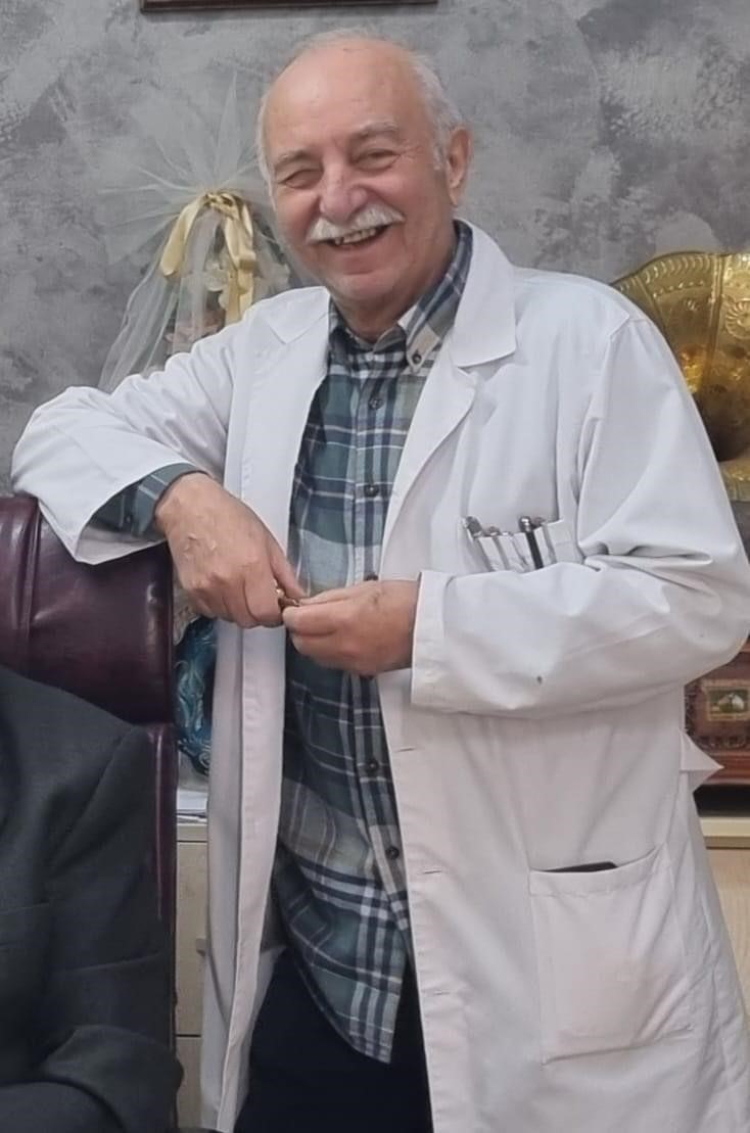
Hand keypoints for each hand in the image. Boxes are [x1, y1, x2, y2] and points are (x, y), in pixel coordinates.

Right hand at [155, 473, 303, 627]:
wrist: (190, 507)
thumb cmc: (229, 516)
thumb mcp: (267, 540)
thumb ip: (285, 573)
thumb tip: (298, 596)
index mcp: (252, 566)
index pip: (266, 614)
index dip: (274, 614)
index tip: (275, 607)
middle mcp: (228, 580)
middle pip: (248, 620)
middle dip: (257, 613)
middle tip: (258, 596)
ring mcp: (207, 587)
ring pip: (229, 618)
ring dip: (237, 610)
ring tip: (238, 587)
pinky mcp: (191, 590)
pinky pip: (210, 612)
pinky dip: (218, 606)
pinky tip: (221, 586)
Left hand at [283, 580, 418, 675]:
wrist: (432, 627)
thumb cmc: (405, 601)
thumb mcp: (364, 587)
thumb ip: (330, 597)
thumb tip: (307, 604)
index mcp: (344, 619)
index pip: (297, 622)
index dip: (291, 613)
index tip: (293, 607)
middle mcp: (344, 645)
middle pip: (301, 644)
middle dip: (299, 630)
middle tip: (306, 616)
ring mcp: (353, 662)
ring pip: (315, 657)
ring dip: (312, 642)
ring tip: (325, 626)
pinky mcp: (362, 671)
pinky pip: (333, 663)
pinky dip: (329, 652)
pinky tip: (341, 638)